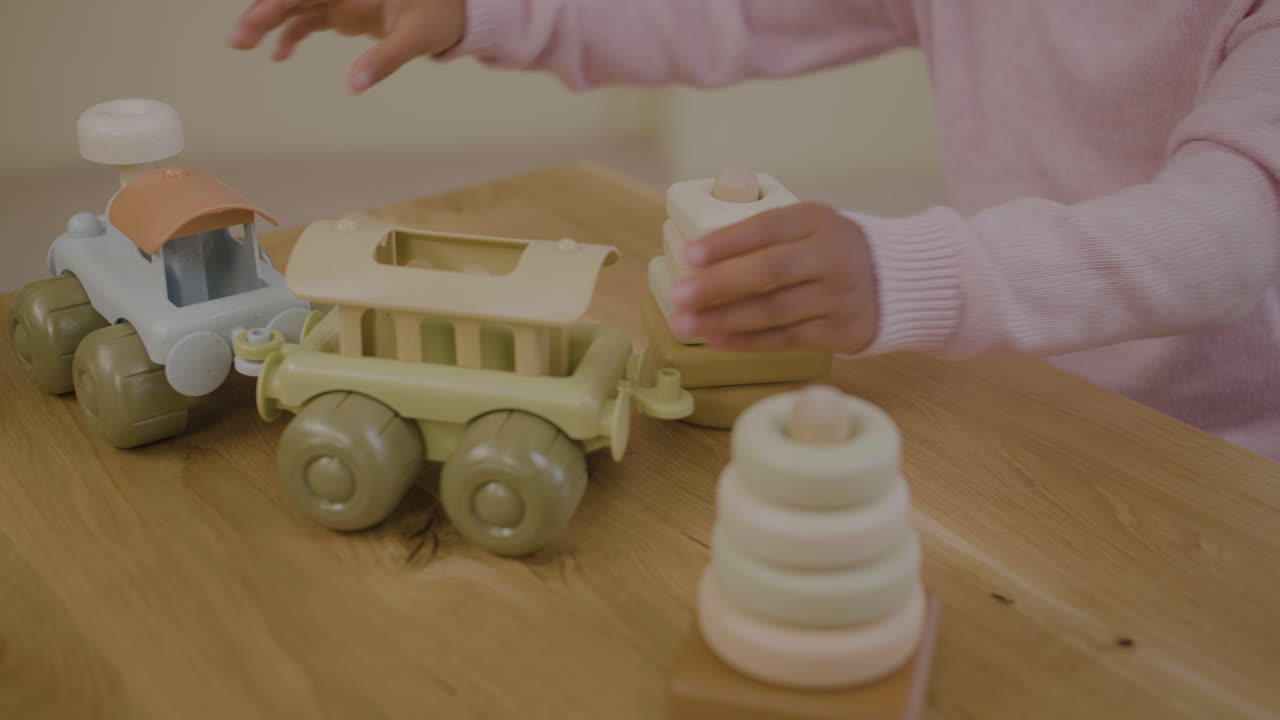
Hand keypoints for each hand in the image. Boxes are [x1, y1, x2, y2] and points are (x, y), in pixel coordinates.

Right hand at [228, 0, 465, 92]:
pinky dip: (291, 34)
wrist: (455, 12)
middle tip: (238, 40)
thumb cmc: (441, 15)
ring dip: (268, 23)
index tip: (257, 16)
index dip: (280, 1)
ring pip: (294, 6)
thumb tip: (354, 85)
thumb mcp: (418, 36)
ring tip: (243, 45)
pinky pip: (308, 19)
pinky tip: (279, 55)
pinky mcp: (343, 12)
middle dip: (262, 12)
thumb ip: (386, 58)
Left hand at [668, 203, 878, 353]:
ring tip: (685, 324)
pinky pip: (787, 338)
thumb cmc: (830, 251)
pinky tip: (716, 340)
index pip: (766, 228)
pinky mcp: (841, 330)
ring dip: (724, 319)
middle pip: (769, 271)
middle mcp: (831, 256)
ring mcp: (839, 295)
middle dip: (718, 285)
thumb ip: (764, 238)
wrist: (895, 280)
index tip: (691, 256)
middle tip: (678, 296)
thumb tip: (696, 262)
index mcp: (816, 220)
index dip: (727, 243)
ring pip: (774, 311)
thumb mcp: (807, 227)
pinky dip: (748, 341)